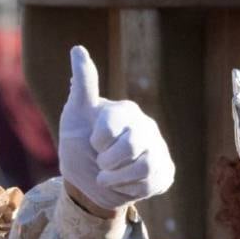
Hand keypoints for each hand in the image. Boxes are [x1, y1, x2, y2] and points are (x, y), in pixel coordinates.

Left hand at [58, 45, 176, 211]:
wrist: (89, 181)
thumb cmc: (81, 143)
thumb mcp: (75, 115)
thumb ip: (83, 86)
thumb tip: (78, 49)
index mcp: (126, 111)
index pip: (112, 126)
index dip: (97, 142)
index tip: (93, 142)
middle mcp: (146, 126)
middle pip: (131, 146)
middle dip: (108, 162)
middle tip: (100, 163)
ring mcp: (158, 149)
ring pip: (145, 167)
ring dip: (118, 178)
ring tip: (108, 177)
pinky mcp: (165, 171)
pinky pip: (153, 183)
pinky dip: (131, 189)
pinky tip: (124, 184)